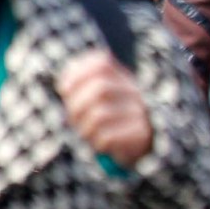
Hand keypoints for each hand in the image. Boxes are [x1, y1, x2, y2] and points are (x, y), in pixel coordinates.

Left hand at [58, 50, 154, 167]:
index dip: (77, 75)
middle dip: (77, 105)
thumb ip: (81, 87)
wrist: (145, 144)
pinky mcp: (141, 134)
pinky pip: (108, 137)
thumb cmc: (112, 120)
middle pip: (100, 89)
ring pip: (100, 115)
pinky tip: (101, 143)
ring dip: (85, 127)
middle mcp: (134, 92)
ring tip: (87, 133)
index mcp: (122, 78)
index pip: (101, 64)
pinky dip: (97, 142)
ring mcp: (140, 112)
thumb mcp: (98, 100)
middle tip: (74, 117)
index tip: (64, 89)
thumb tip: (66, 85)